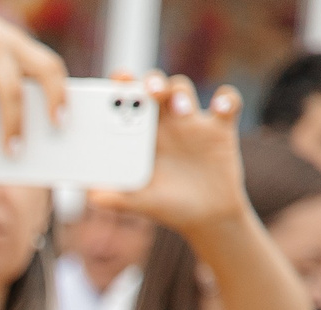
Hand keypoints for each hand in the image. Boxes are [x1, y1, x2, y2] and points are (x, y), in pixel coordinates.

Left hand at [96, 74, 243, 235]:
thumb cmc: (166, 206)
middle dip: (152, 81)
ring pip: (184, 89)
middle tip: (149, 91)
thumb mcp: (138, 203)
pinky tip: (221, 110)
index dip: (123, 86)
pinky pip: (228, 101)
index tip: (118, 81)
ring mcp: (192, 122)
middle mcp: (163, 123)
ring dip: (180, 93)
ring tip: (180, 111)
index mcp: (139, 135)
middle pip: (155, 87)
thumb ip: (114, 198)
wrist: (204, 216)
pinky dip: (227, 100)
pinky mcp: (221, 128)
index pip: (128, 101)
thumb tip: (91, 196)